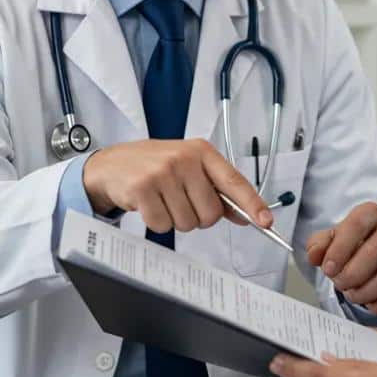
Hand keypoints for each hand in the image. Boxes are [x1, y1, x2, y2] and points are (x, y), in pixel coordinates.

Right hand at [83, 138, 271, 233]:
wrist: (111, 165)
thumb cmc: (153, 166)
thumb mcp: (188, 169)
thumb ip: (216, 190)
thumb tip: (245, 215)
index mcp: (201, 151)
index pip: (233, 181)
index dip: (252, 204)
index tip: (265, 222)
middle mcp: (184, 159)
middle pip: (210, 213)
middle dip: (197, 217)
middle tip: (180, 202)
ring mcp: (163, 173)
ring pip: (187, 223)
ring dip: (175, 219)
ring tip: (161, 200)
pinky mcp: (143, 188)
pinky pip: (163, 225)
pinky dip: (156, 222)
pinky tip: (148, 204)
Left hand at [307, 202, 376, 314]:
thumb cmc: (351, 244)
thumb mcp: (330, 240)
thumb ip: (318, 245)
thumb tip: (315, 255)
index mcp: (371, 213)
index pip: (356, 227)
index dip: (340, 250)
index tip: (328, 270)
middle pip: (374, 253)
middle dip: (352, 275)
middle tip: (339, 284)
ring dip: (364, 292)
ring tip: (351, 294)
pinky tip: (369, 304)